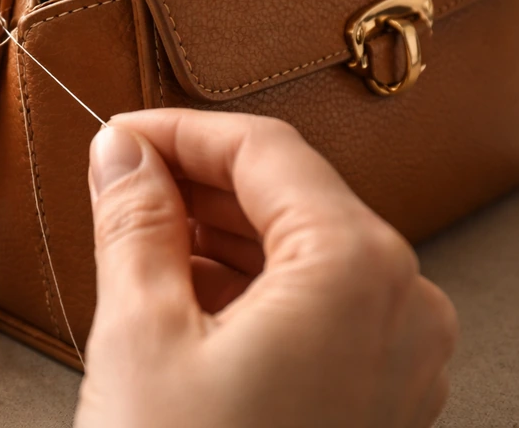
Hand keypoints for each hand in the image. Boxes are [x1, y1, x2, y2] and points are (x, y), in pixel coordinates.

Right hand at [75, 110, 457, 427]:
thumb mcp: (141, 331)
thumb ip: (134, 220)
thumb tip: (121, 156)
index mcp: (356, 269)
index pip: (265, 150)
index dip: (181, 129)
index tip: (124, 134)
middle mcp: (398, 304)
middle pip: (289, 194)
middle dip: (195, 178)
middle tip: (120, 176)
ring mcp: (393, 352)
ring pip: (298, 246)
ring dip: (215, 228)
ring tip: (138, 227)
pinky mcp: (370, 389)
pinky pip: (309, 300)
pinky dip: (244, 280)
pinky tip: (182, 282)